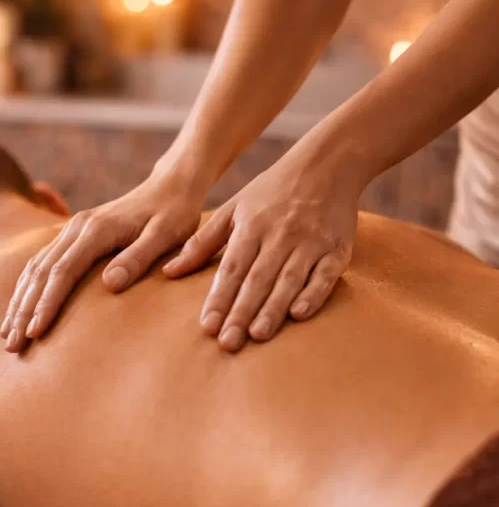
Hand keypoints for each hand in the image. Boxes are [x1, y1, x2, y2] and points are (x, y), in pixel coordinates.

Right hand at [1, 164, 205, 351]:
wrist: (169, 187)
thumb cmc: (174, 214)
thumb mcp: (166, 235)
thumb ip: (138, 258)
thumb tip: (110, 285)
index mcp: (97, 230)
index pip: (62, 272)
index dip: (46, 304)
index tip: (35, 333)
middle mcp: (76, 227)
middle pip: (40, 273)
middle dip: (23, 310)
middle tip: (12, 346)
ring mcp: (71, 230)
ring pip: (34, 268)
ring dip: (19, 302)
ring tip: (7, 336)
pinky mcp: (72, 235)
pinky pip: (40, 263)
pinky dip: (26, 289)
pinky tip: (18, 310)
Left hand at [163, 143, 359, 351]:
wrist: (329, 163)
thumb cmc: (274, 190)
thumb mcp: (234, 208)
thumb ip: (202, 243)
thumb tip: (169, 272)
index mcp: (251, 226)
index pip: (231, 269)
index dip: (219, 298)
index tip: (207, 326)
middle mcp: (279, 235)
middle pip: (257, 279)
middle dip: (241, 312)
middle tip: (228, 343)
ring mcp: (310, 242)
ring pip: (288, 280)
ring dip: (272, 309)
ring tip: (257, 335)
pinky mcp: (338, 249)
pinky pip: (325, 275)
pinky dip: (313, 294)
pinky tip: (299, 315)